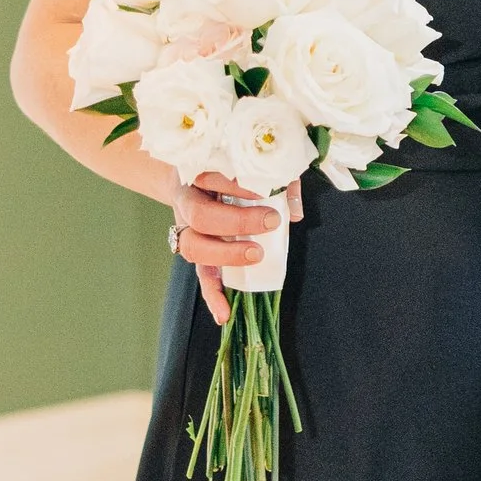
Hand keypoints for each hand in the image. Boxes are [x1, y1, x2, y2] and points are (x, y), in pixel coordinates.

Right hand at [171, 173, 296, 328]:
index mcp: (198, 175)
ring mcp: (187, 230)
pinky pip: (200, 276)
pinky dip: (212, 296)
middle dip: (237, 221)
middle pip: (200, 216)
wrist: (187, 179)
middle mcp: (187, 203)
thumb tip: (294, 212)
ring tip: (256, 254)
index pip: (211, 177)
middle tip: (270, 221)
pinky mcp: (196, 253)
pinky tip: (224, 314)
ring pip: (194, 247)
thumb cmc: (227, 171)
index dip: (236, 184)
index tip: (263, 191)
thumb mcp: (251, 166)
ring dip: (226, 255)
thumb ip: (277, 180)